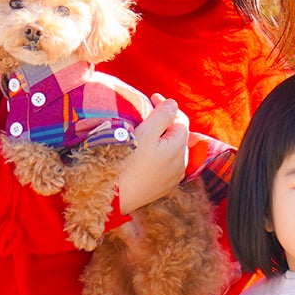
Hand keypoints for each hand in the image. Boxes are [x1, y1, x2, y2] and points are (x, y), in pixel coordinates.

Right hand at [113, 94, 190, 214]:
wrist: (113, 197)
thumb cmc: (128, 162)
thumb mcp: (145, 133)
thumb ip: (162, 115)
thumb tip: (173, 103)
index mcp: (179, 148)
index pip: (181, 120)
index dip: (167, 106)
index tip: (151, 97)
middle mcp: (181, 164)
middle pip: (177, 135)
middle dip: (165, 122)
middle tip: (147, 113)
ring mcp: (172, 178)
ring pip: (171, 151)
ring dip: (162, 139)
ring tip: (146, 132)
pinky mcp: (161, 188)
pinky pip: (164, 165)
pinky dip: (158, 154)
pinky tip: (145, 153)